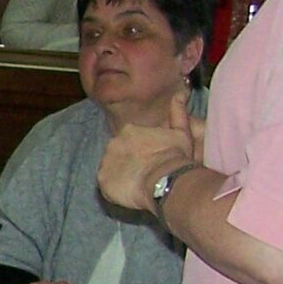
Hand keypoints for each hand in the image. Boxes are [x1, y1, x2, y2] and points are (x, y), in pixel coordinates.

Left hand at [99, 94, 197, 212]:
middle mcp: (113, 143)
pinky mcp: (102, 179)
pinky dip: (115, 189)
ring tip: (138, 184)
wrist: (165, 180)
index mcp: (129, 130)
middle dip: (128, 162)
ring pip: (111, 168)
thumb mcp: (181, 132)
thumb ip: (178, 111)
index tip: (150, 160)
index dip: (139, 152)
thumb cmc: (175, 156)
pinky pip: (106, 184)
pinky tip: (130, 192)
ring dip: (121, 175)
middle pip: (118, 154)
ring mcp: (105, 161)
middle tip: (144, 173)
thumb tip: (181, 91)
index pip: (129, 141)